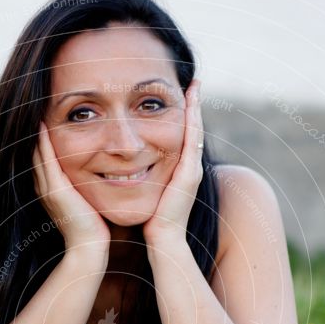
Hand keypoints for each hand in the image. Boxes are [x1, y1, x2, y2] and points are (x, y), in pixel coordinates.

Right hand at [32, 121, 110, 256]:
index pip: (42, 156)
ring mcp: (47, 188)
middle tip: (34, 106)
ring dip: (34, 131)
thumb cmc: (94, 229)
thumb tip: (100, 174)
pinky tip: (42, 124)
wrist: (89, 248)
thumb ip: (86, 187)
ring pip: (36, 152)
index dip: (41, 137)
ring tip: (35, 108)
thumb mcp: (87, 201)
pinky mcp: (54, 190)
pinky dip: (42, 142)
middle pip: (34, 151)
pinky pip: (45, 160)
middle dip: (34, 130)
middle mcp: (45, 186)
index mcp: (51, 188)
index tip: (44, 116)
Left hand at [142, 78, 203, 250]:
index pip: (183, 137)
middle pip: (194, 129)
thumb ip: (144, 179)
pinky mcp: (190, 173)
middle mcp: (191, 167)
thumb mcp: (149, 193)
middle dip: (194, 106)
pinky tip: (190, 104)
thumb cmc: (152, 222)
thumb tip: (127, 169)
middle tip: (193, 82)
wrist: (163, 241)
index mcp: (181, 171)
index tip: (181, 96)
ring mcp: (193, 169)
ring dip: (196, 108)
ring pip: (196, 131)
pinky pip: (192, 140)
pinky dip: (193, 121)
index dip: (184, 117)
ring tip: (194, 86)